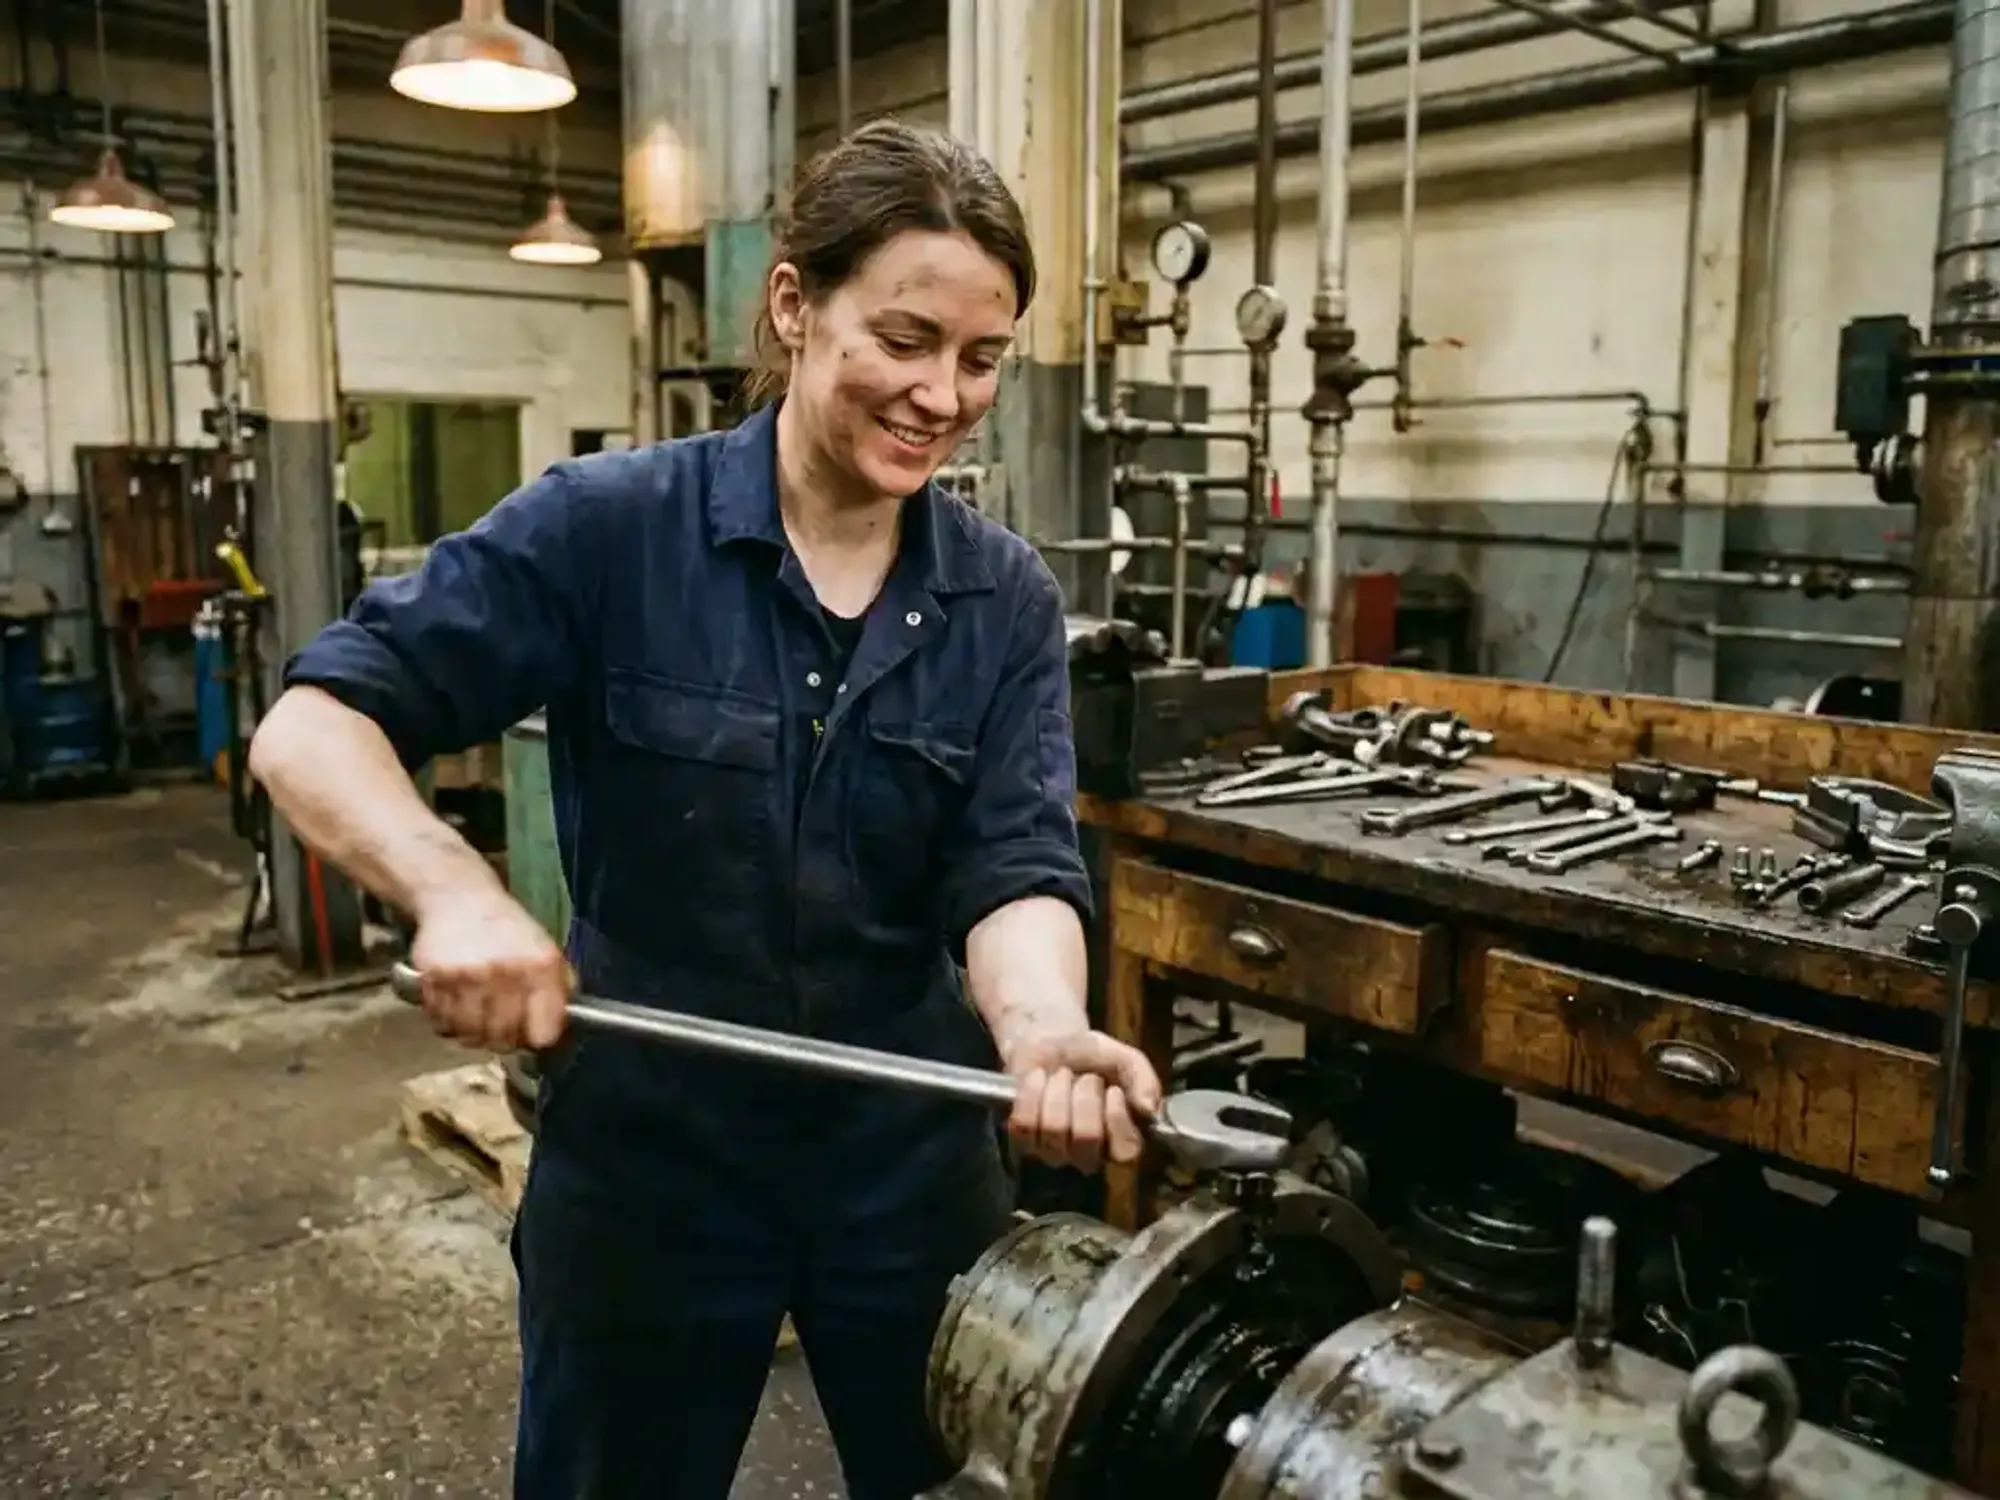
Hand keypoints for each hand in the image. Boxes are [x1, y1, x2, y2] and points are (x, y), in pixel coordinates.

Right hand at [408, 886, 570, 1051]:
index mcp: (540, 967)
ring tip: (477, 1015)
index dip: (538, 1038)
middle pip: (504, 1038)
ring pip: (471, 1035)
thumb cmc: (507, 930)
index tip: (533, 1033)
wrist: (458, 898)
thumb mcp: (545, 950)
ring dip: (474, 1032)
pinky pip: (442, 1022)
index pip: (543, 1032)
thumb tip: (559, 1029)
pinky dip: (448, 1021)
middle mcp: (504, 973)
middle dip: (504, 1039)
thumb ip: (558, 989)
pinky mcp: (434, 980)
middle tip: (501, 1027)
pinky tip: (456, 1003)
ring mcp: (467, 977)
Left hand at [1004, 1029, 1163, 1173]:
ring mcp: (1055, 1152)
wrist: (1051, 1043)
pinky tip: (1038, 1080)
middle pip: (1086, 1137)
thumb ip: (1143, 1078)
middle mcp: (1089, 1154)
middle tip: (1084, 1077)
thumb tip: (1149, 1109)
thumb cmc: (1093, 1057)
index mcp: (1121, 1140)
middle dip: (1084, 1094)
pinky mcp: (1025, 1142)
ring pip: (1054, 1129)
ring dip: (1057, 1089)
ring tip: (1060, 1075)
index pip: (1125, 1151)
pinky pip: (1025, 1124)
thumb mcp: (1124, 1059)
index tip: (1112, 1090)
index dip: (1116, 1118)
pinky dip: (1030, 1092)